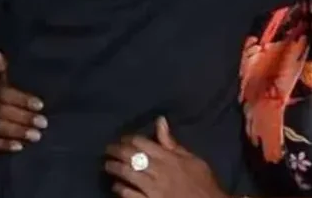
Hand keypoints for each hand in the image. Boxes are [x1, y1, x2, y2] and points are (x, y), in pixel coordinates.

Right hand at [0, 51, 46, 151]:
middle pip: (2, 112)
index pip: (5, 94)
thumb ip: (1, 69)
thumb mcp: (1, 80)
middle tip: (43, 122)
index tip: (40, 105)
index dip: (22, 99)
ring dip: (18, 132)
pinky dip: (6, 145)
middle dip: (23, 117)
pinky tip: (20, 147)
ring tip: (37, 136)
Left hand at [104, 117, 226, 197]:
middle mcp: (160, 171)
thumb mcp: (193, 160)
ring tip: (107, 165)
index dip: (128, 139)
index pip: (142, 143)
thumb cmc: (203, 184)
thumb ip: (173, 143)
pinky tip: (116, 186)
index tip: (121, 139)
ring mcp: (154, 189)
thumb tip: (160, 121)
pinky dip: (121, 189)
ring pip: (128, 174)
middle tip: (107, 150)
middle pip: (131, 156)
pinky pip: (131, 195)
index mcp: (170, 158)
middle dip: (115, 151)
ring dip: (114, 168)